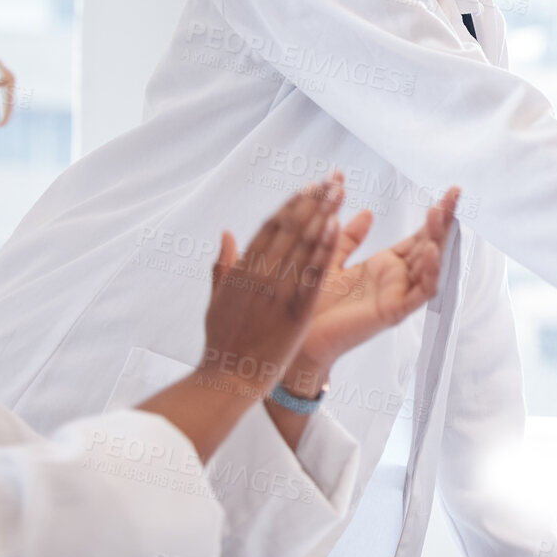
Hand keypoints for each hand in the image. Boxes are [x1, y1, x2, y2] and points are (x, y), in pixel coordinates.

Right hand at [199, 175, 345, 398]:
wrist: (228, 377)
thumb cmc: (222, 342)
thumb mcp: (217, 299)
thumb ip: (223, 264)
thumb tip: (226, 233)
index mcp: (242, 270)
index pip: (270, 228)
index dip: (292, 205)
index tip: (309, 187)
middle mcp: (259, 274)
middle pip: (290, 228)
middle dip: (313, 201)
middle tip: (332, 179)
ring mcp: (277, 290)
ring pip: (303, 244)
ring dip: (323, 214)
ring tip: (339, 191)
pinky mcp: (295, 309)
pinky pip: (313, 273)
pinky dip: (324, 247)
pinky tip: (336, 225)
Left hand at [299, 186, 459, 369]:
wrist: (298, 337)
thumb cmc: (312, 302)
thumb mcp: (330, 259)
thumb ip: (349, 238)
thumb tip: (367, 212)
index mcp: (385, 265)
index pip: (419, 235)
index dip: (436, 215)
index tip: (449, 192)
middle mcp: (398, 279)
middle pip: (430, 245)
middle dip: (444, 220)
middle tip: (454, 193)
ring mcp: (399, 294)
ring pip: (430, 266)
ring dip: (438, 240)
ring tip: (439, 214)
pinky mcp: (394, 311)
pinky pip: (421, 292)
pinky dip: (431, 273)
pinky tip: (432, 252)